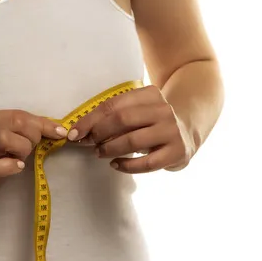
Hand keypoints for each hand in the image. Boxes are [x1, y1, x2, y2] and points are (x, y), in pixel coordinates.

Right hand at [0, 110, 66, 216]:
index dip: (42, 123)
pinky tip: (17, 168)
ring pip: (4, 138)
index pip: (17, 114)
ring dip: (22, 149)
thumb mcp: (2, 145)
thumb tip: (55, 129)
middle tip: (32, 150)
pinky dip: (10, 166)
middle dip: (33, 135)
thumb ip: (21, 134)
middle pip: (14, 122)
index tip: (60, 132)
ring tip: (21, 159)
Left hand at [67, 85, 193, 173]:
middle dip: (99, 133)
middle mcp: (162, 109)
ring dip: (110, 149)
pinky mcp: (177, 152)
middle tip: (89, 143)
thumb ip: (112, 116)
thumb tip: (78, 131)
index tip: (74, 133)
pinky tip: (115, 164)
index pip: (112, 105)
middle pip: (122, 120)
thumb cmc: (150, 121)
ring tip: (99, 153)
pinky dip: (126, 166)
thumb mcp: (136, 110)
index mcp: (149, 94)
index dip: (90, 120)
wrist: (187, 130)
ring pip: (133, 141)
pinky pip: (147, 164)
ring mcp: (172, 130)